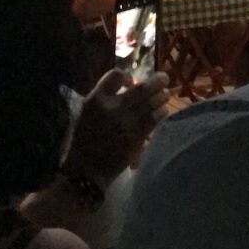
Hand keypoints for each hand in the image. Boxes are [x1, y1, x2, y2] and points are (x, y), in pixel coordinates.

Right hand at [63, 70, 168, 185]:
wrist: (85, 172)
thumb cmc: (82, 142)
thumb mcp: (84, 115)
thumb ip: (102, 99)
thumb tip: (126, 87)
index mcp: (95, 100)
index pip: (114, 76)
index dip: (126, 75)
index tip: (131, 81)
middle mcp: (111, 108)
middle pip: (140, 88)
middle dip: (156, 81)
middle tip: (164, 78)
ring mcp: (125, 123)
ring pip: (151, 103)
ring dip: (161, 96)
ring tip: (165, 94)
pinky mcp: (135, 137)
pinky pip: (154, 119)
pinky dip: (161, 113)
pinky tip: (163, 111)